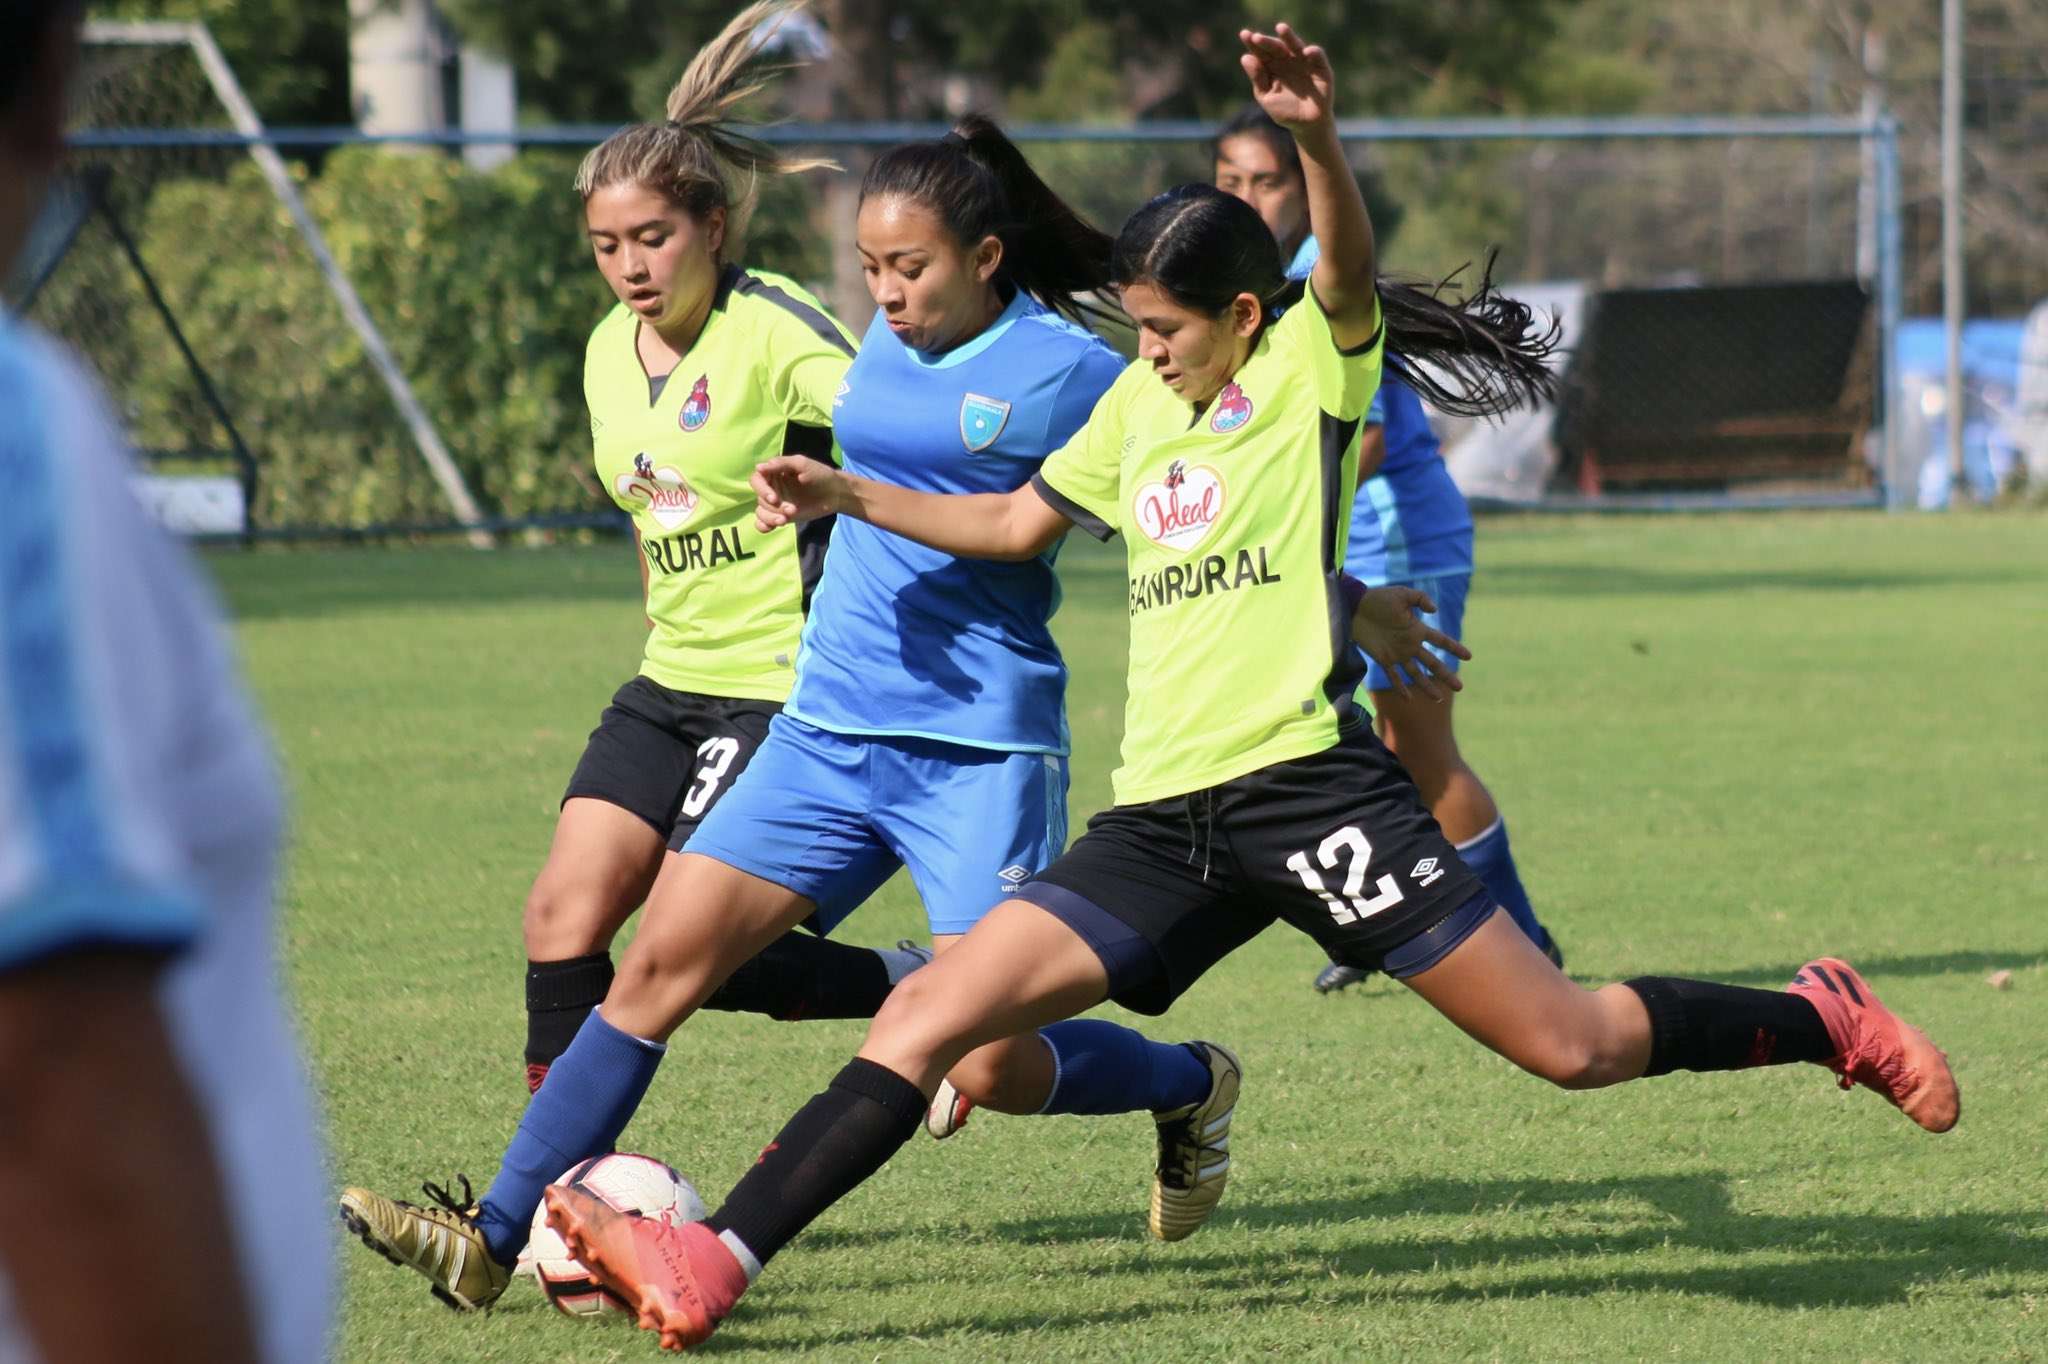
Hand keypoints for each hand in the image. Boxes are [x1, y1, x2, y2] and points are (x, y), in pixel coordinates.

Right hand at [753, 455, 848, 531]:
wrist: (835, 493)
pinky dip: (764, 526)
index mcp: (774, 472)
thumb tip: (759, 467)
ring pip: (761, 512)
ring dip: (771, 518)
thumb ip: (781, 464)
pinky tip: (774, 526)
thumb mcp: (802, 464)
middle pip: (759, 498)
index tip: (774, 498)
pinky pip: (763, 522)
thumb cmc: (820, 474)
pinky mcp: (781, 516)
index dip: (762, 490)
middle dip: (773, 507)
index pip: (757, 480)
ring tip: (786, 520)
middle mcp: (772, 487)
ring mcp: (776, 503)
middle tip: (791, 510)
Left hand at [1239, 23, 1334, 130]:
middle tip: (1256, 38)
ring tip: (1281, 28)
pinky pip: (1318, 56)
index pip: (1262, 52)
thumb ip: (1257, 78)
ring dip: (1289, 37)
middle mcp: (1288, 61)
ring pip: (1296, 45)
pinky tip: (1305, 52)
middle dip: (1267, 42)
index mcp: (1272, 66)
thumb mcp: (1267, 97)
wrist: (1306, 126)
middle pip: (1276, 47)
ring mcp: (1304, 62)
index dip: (1253, 44)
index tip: (1244, 34)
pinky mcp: (1321, 68)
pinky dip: (1313, 52)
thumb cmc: (1285, 111)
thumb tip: (1245, 57)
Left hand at [1351, 586, 1471, 702]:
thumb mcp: (1402, 594)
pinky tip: (1409, 699)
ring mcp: (1397, 653)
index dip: (1454, 648)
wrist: (1355, 608)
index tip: (1469, 656)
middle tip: (1460, 687)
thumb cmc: (1378, 599)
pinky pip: (1393, 676)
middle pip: (1432, 662)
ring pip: (1416, 673)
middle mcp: (1410, 644)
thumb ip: (1420, 599)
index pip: (1440, 640)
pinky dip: (1400, 688)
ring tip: (1439, 699)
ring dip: (1427, 686)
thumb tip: (1435, 610)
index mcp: (1417, 629)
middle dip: (1446, 675)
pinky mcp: (1383, 659)